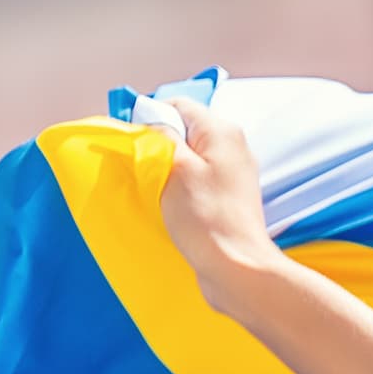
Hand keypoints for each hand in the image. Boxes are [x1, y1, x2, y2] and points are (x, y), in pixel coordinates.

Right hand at [158, 96, 280, 295]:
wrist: (236, 267)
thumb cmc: (206, 217)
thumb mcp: (173, 166)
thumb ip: (160, 136)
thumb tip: (152, 121)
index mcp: (223, 131)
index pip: (178, 105)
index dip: (151, 118)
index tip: (136, 141)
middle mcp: (233, 147)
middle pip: (184, 130)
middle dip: (160, 145)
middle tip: (146, 168)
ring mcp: (234, 173)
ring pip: (189, 157)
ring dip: (168, 169)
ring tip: (160, 190)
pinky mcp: (229, 197)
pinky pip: (197, 179)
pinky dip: (181, 187)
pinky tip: (172, 204)